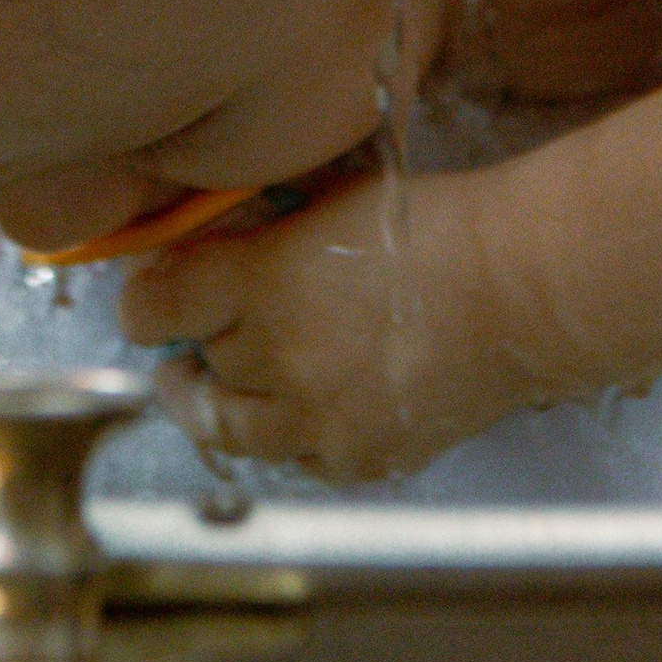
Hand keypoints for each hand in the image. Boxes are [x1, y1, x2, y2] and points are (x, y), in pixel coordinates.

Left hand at [124, 179, 499, 483]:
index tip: (147, 295)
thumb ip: (253, 234)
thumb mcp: (323, 202)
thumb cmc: (429, 222)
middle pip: (197, 364)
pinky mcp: (360, 456)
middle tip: (193, 335)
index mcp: (262, 278)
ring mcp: (318, 417)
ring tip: (211, 388)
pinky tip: (293, 412)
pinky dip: (285, 438)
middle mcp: (278, 356)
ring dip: (216, 404)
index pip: (153, 306)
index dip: (142, 301)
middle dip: (195, 344)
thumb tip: (192, 254)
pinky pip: (296, 459)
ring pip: (229, 429)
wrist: (519, 287)